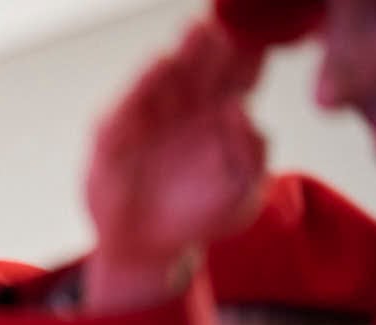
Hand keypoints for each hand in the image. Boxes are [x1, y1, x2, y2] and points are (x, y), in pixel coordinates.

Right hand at [83, 19, 267, 310]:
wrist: (146, 250)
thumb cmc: (197, 219)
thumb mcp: (241, 195)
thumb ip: (251, 155)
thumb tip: (241, 108)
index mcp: (223, 114)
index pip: (241, 71)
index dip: (252, 50)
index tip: (262, 35)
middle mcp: (185, 106)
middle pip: (203, 61)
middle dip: (215, 37)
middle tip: (227, 20)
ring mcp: (147, 116)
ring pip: (165, 73)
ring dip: (181, 50)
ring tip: (196, 29)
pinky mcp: (113, 134)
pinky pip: (127, 105)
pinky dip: (141, 85)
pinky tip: (158, 64)